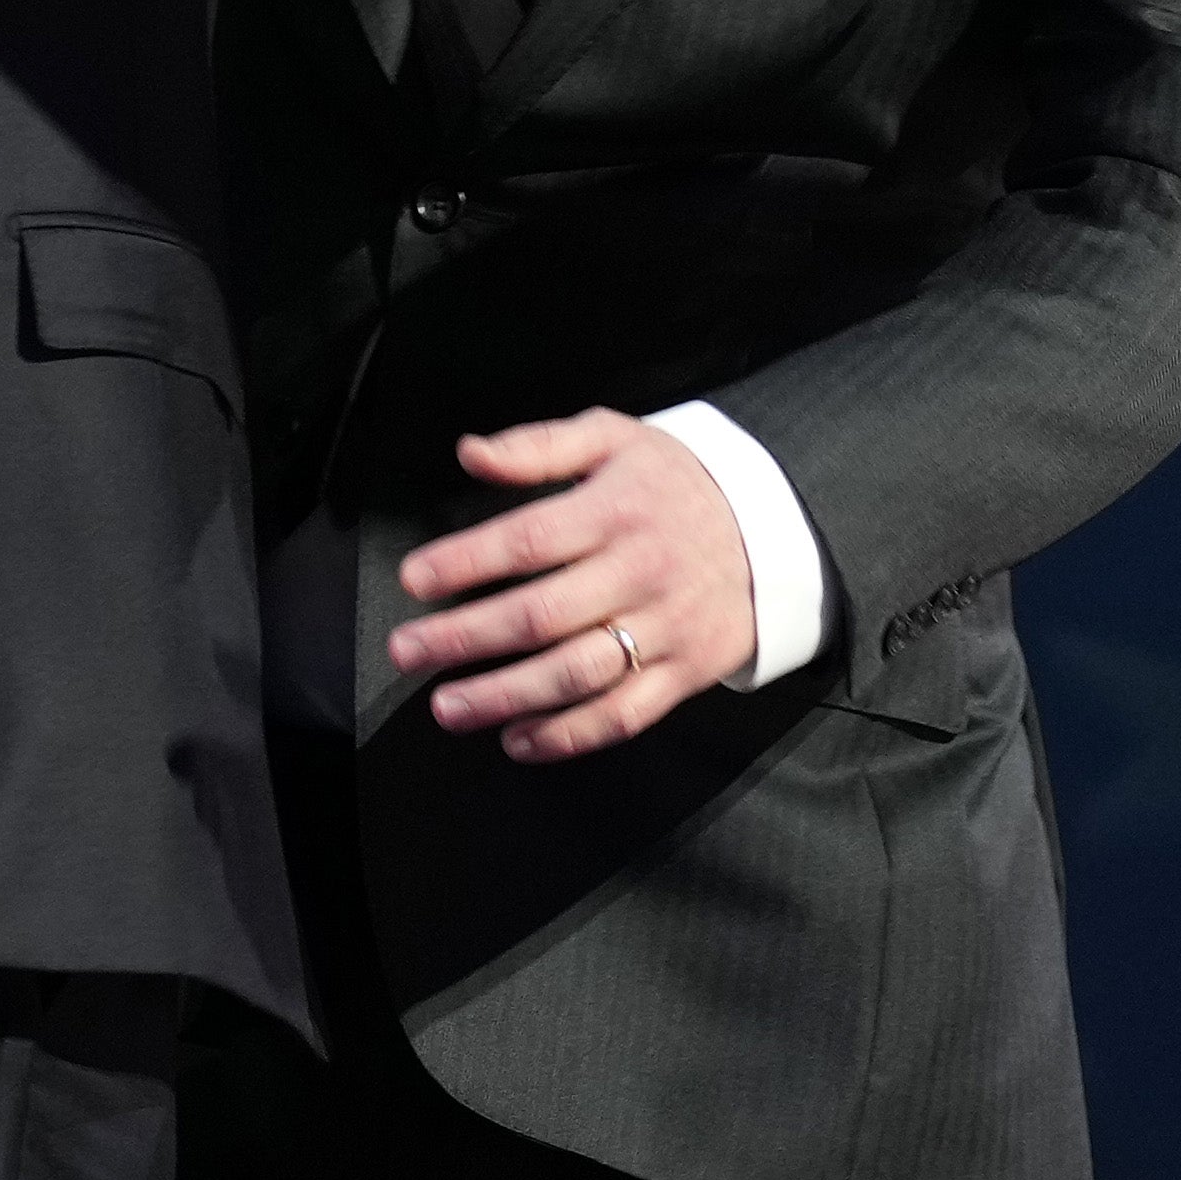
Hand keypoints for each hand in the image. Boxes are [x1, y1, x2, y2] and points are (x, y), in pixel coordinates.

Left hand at [386, 411, 760, 761]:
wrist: (774, 528)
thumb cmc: (673, 483)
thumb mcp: (614, 439)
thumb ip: (538, 446)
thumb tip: (469, 454)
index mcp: (616, 510)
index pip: (528, 540)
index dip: (465, 562)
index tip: (413, 579)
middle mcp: (639, 572)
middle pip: (541, 616)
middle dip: (464, 638)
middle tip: (406, 650)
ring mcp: (665, 628)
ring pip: (576, 675)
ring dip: (504, 697)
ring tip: (447, 707)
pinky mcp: (685, 673)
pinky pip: (622, 715)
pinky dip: (567, 736)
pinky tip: (516, 740)